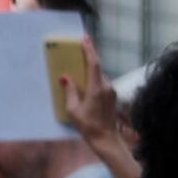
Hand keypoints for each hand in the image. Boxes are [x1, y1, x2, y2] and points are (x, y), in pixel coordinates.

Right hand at [58, 36, 124, 152]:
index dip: (90, 50)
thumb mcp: (74, 109)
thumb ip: (70, 91)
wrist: (106, 138)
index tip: (85, 39)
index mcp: (97, 88)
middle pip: (97, 68)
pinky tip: (86, 82)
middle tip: (79, 49)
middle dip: (88, 58)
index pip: (94, 64)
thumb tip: (65, 77)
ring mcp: (112, 91)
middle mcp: (107, 86)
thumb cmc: (88, 125)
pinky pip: (102, 82)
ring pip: (100, 75)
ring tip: (79, 67)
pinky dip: (94, 78)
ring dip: (90, 70)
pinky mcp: (113, 95)